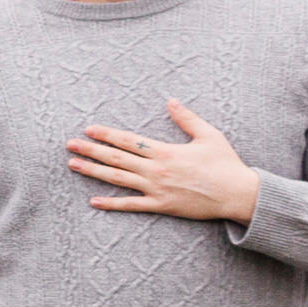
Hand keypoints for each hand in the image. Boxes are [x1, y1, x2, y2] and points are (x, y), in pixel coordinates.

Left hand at [66, 100, 262, 226]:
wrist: (238, 194)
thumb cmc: (226, 164)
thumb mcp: (209, 135)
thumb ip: (187, 118)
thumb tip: (170, 100)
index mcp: (165, 151)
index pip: (128, 140)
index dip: (106, 134)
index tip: (88, 129)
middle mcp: (156, 170)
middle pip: (116, 158)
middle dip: (91, 150)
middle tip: (69, 144)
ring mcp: (156, 189)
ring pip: (118, 180)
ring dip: (93, 172)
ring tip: (73, 165)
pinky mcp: (161, 206)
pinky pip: (131, 205)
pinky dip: (111, 203)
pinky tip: (93, 201)